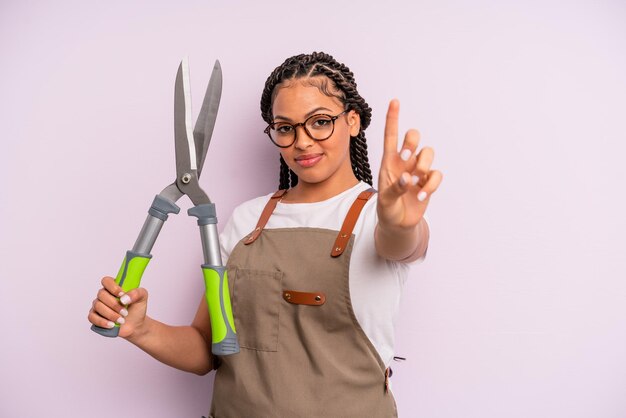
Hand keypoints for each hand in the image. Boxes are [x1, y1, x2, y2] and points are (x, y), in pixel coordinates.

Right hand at [87, 276, 148, 338]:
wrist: (136, 324)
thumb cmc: (137, 308)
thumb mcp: (142, 297)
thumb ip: (137, 293)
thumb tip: (124, 298)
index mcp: (114, 287)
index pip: (106, 281)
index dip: (113, 287)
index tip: (122, 295)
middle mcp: (104, 295)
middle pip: (101, 294)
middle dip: (114, 304)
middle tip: (125, 312)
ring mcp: (98, 306)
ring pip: (98, 306)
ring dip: (110, 314)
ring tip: (121, 320)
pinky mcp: (95, 317)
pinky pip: (92, 317)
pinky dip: (102, 322)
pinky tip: (112, 324)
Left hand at [377, 99, 441, 230]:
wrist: (398, 223)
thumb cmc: (387, 208)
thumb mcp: (385, 200)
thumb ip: (394, 188)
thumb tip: (407, 178)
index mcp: (389, 161)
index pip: (391, 136)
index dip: (393, 118)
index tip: (394, 101)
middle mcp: (404, 161)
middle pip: (413, 137)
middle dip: (412, 141)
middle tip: (406, 156)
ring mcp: (418, 170)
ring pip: (429, 152)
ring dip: (424, 165)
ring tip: (415, 181)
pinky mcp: (428, 181)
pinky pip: (436, 174)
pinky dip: (430, 185)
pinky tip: (420, 196)